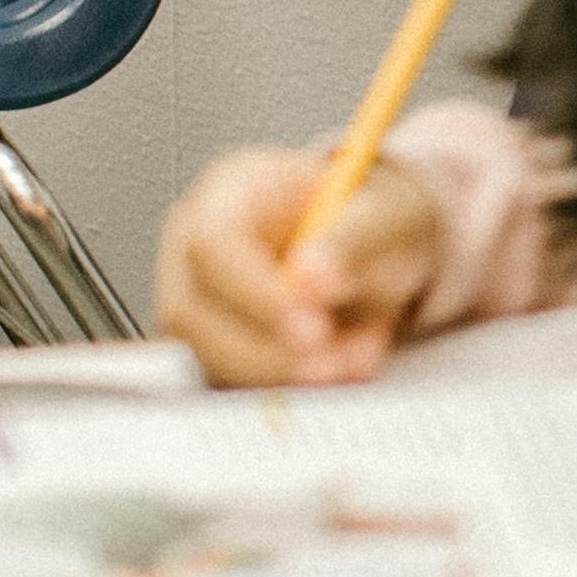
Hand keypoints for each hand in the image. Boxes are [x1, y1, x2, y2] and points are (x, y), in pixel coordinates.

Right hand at [151, 139, 446, 386]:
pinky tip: (340, 368)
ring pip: (207, 356)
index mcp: (232, 191)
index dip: (253, 292)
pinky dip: (285, 385)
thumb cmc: (369, 220)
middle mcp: (196, 246)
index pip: (211, 244)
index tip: (311, 328)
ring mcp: (197, 300)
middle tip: (330, 364)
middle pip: (191, 311)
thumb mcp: (386, 215)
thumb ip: (354, 241)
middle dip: (261, 351)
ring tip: (348, 363)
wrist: (376, 247)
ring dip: (277, 373)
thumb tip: (313, 277)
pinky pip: (232, 380)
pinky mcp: (213, 346)